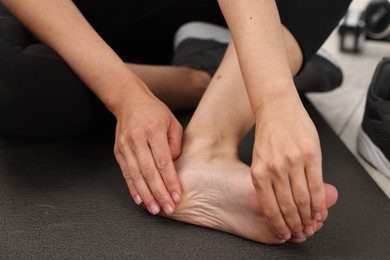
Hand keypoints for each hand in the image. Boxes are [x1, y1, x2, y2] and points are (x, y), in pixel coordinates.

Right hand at [113, 93, 182, 215]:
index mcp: (153, 130)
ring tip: (155, 209)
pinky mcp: (118, 151)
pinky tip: (140, 200)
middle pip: (149, 171)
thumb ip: (175, 145)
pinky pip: (126, 173)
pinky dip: (133, 188)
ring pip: (136, 175)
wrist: (129, 101)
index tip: (177, 195)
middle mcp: (137, 139)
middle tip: (168, 207)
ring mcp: (125, 146)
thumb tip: (172, 167)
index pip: (163, 161)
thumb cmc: (155, 113)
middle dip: (159, 192)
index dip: (170, 180)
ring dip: (146, 194)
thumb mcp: (172, 123)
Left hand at [251, 95, 325, 239]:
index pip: (270, 207)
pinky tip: (321, 210)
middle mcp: (275, 169)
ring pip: (304, 199)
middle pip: (288, 206)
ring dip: (309, 216)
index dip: (279, 224)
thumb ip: (266, 181)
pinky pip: (317, 185)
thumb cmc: (268, 134)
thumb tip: (279, 205)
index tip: (284, 233)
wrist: (277, 108)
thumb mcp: (259, 160)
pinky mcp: (311, 155)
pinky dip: (320, 202)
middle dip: (295, 224)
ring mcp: (293, 162)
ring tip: (312, 224)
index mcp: (258, 172)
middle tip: (300, 231)